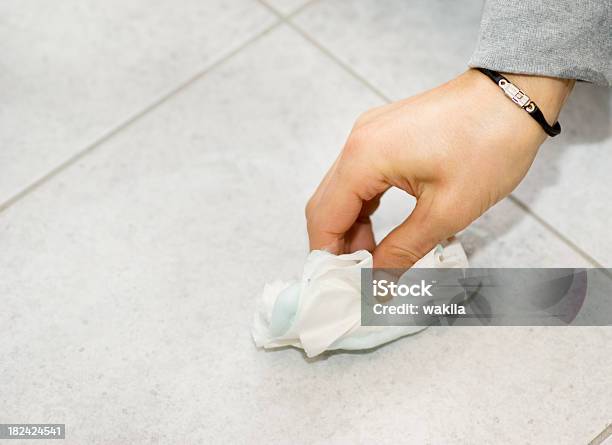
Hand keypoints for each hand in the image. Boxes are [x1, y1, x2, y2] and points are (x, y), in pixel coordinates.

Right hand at [306, 69, 573, 267]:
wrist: (515, 94)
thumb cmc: (489, 145)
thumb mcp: (447, 210)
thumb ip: (403, 250)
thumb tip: (378, 284)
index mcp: (364, 158)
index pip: (324, 217)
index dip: (326, 257)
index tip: (339, 288)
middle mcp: (357, 142)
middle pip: (325, 204)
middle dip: (336, 245)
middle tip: (356, 280)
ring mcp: (368, 134)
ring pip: (341, 191)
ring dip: (350, 227)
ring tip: (372, 260)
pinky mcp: (383, 134)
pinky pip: (358, 176)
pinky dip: (362, 207)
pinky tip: (378, 230)